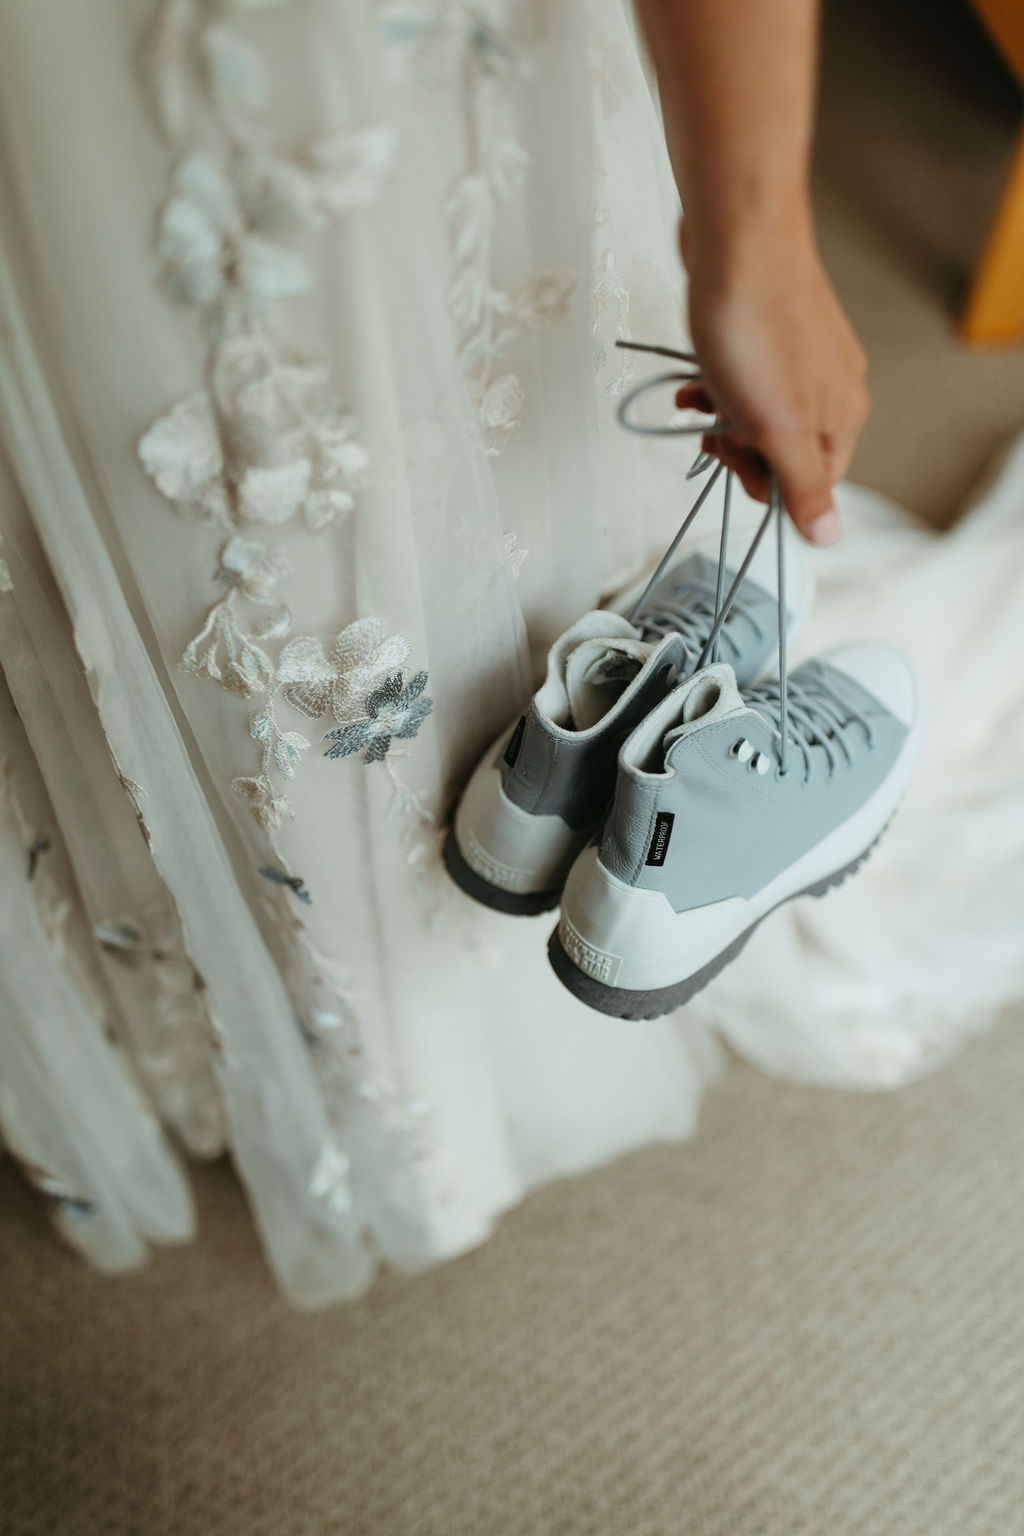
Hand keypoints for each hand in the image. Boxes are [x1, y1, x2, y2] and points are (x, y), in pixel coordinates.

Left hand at [676, 208, 868, 544]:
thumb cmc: (757, 326)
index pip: (812, 483)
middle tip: (714, 432)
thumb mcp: (778, 427)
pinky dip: (716, 384)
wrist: (737, 240)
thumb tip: (827, 536)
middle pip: (783, 449)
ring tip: (697, 400)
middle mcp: (831, 387)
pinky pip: (743, 378)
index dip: (767, 483)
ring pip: (758, 413)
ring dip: (721, 417)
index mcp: (842, 416)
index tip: (736, 467)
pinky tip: (695, 377)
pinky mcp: (771, 331)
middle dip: (740, 447)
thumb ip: (802, 485)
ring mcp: (801, 356)